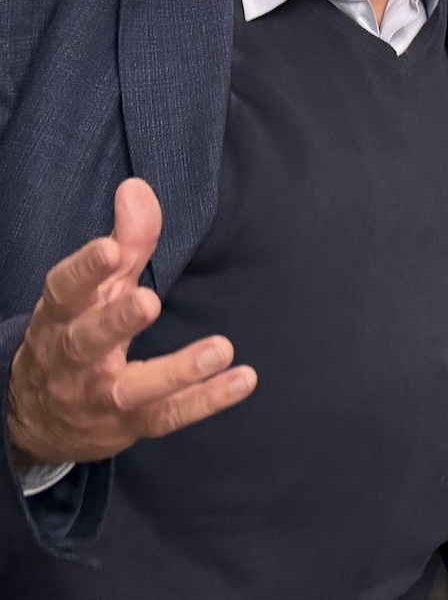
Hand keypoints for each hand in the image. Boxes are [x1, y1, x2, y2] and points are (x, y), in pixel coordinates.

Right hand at [5, 178, 256, 467]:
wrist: (38, 417)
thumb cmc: (78, 332)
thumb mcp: (96, 288)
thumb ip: (125, 241)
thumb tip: (137, 188)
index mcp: (61, 316)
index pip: (65, 290)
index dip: (85, 269)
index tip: (110, 249)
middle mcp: (72, 358)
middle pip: (88, 341)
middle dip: (116, 321)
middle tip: (147, 300)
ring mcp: (99, 396)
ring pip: (130, 389)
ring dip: (175, 371)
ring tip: (220, 348)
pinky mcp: (129, 425)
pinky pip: (166, 416)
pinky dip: (204, 402)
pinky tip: (242, 379)